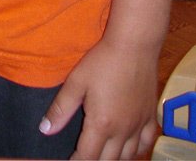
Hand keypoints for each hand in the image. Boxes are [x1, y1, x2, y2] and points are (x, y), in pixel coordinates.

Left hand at [39, 38, 158, 159]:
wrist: (134, 45)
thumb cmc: (103, 61)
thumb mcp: (76, 82)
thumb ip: (61, 108)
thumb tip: (45, 130)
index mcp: (102, 124)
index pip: (87, 157)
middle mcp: (122, 131)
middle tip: (84, 155)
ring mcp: (138, 125)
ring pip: (128, 156)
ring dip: (114, 159)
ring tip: (103, 154)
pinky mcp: (150, 116)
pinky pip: (146, 143)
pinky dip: (136, 150)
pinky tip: (128, 146)